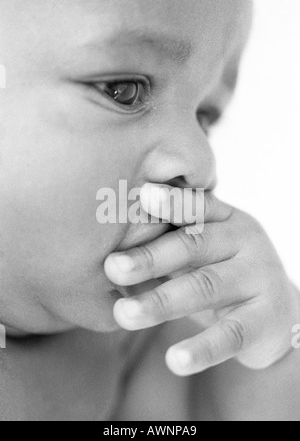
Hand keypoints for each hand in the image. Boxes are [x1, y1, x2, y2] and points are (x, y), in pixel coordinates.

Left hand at [105, 184, 299, 375]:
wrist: (275, 312)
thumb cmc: (220, 273)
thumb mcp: (201, 251)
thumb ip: (167, 242)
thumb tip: (108, 248)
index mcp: (225, 219)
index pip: (196, 206)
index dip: (171, 202)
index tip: (142, 197)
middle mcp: (245, 241)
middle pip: (194, 245)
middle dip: (150, 257)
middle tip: (112, 267)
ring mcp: (259, 278)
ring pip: (206, 287)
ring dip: (162, 302)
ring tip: (124, 314)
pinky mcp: (266, 319)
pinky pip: (232, 334)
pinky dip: (202, 348)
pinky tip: (174, 360)